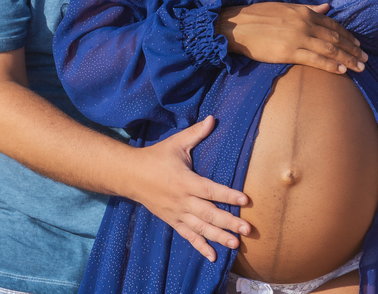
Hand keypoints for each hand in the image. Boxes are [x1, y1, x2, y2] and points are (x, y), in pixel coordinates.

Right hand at [124, 115, 250, 261]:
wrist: (130, 175)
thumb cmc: (155, 157)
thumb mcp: (175, 143)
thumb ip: (196, 133)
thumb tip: (212, 119)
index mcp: (185, 181)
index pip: (210, 190)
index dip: (228, 195)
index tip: (245, 200)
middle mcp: (182, 200)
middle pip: (209, 214)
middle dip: (229, 223)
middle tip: (247, 230)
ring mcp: (176, 213)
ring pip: (200, 228)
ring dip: (219, 237)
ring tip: (236, 244)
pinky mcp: (172, 220)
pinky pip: (188, 236)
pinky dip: (200, 247)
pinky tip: (213, 257)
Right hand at [215, 2, 366, 73]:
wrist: (236, 26)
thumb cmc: (258, 16)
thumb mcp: (285, 7)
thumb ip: (308, 8)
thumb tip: (327, 6)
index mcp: (303, 12)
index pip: (332, 24)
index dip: (347, 35)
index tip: (358, 44)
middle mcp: (304, 23)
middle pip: (335, 37)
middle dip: (352, 49)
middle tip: (366, 59)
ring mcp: (297, 38)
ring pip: (329, 49)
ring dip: (347, 59)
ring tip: (360, 67)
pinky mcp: (288, 52)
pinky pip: (315, 59)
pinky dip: (330, 65)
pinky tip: (342, 71)